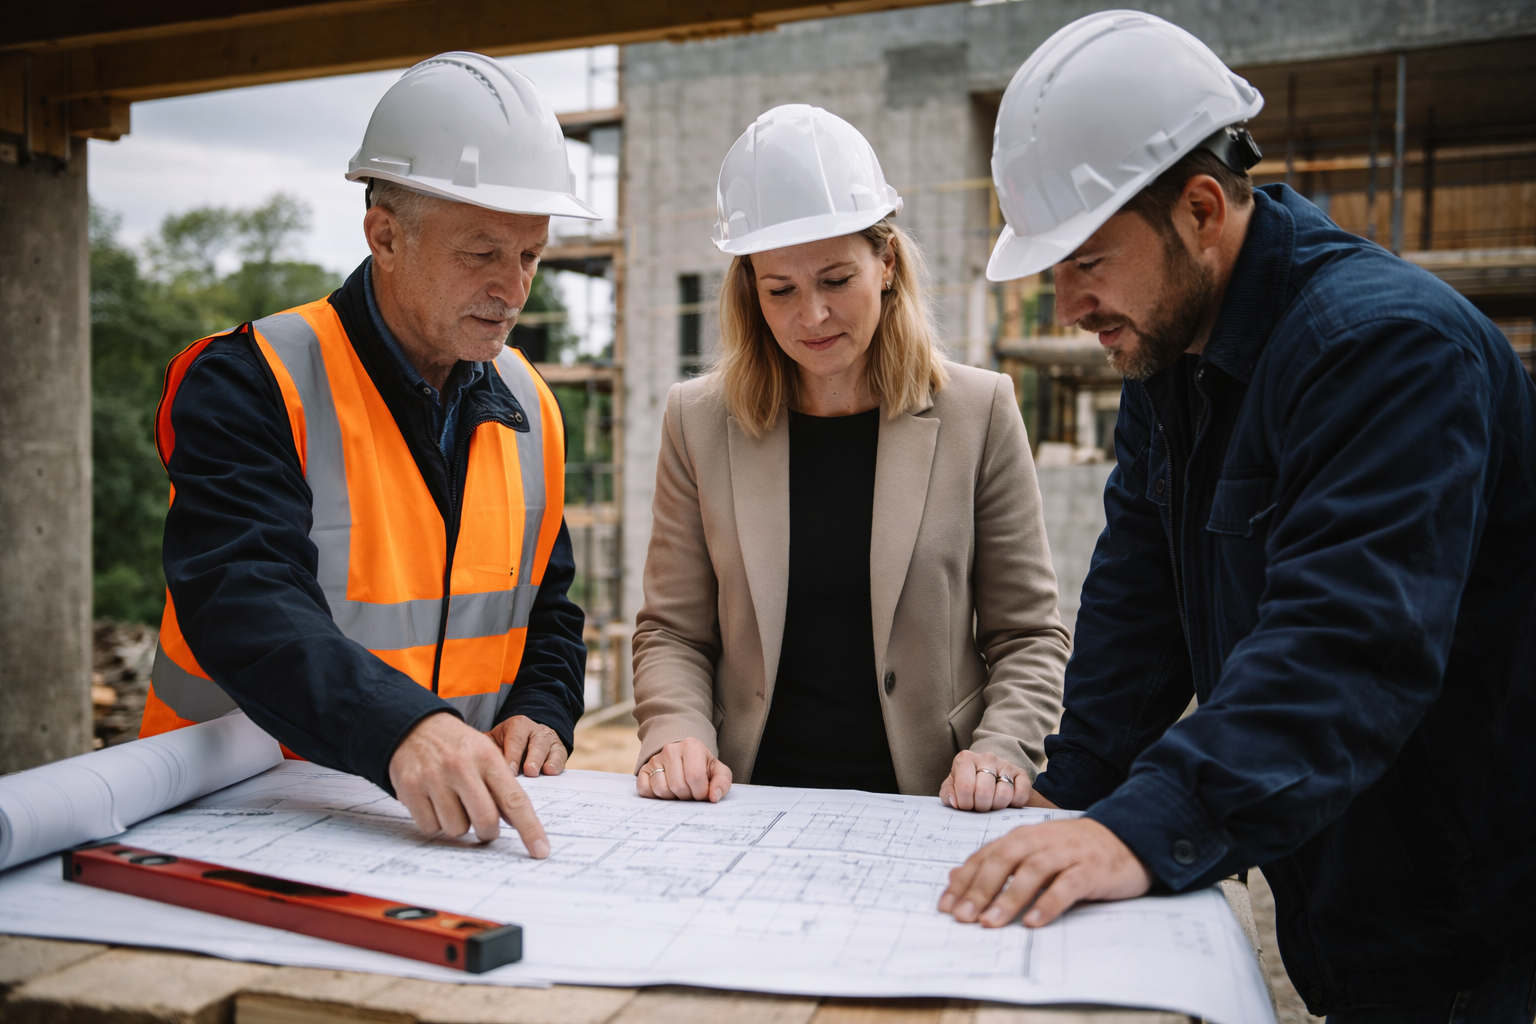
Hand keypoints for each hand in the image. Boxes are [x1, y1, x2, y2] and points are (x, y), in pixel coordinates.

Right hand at [388, 712, 549, 857]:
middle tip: (484, 826)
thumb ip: (501, 786)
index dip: (530, 828)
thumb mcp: (485, 753)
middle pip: (485, 821)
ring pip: (456, 829)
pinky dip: (435, 823)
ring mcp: (433, 778)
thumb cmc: (457, 746)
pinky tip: (433, 802)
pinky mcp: (410, 790)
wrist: (414, 727)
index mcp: (487, 757)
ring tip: (452, 802)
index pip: (514, 800)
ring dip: (458, 824)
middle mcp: (461, 767)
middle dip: (488, 832)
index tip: (541, 850)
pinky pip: (431, 828)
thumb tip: (516, 823)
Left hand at [488, 715, 567, 776]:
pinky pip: (560, 755)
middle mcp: (535, 729)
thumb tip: (487, 768)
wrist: (524, 739)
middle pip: (535, 743)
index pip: (515, 740)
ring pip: (549, 748)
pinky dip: (557, 763)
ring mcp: (549, 739)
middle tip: (528, 771)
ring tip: (544, 772)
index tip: (509, 772)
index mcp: (517, 725)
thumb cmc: (504, 744)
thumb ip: (490, 751)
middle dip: (532, 758)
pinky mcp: (559, 749)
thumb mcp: (493, 742)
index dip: (512, 756)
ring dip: (545, 761)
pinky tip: (552, 771)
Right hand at [636, 737, 731, 801]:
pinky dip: (655, 796)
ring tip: (679, 790)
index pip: (695, 777)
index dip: (700, 792)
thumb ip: (722, 783)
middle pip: (677, 785)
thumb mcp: (718, 771)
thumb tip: (714, 796)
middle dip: (687, 796)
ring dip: (672, 797)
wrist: (684, 758)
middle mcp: (671, 749)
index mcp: (691, 746)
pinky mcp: (644, 770)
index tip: (703, 792)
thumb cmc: (703, 767)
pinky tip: (666, 790)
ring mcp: (655, 759)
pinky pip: (645, 790)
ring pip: (661, 789)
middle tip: (691, 792)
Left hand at [938, 818, 1150, 927]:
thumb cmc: (1074, 850)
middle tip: (962, 916)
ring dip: (1009, 898)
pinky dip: (1049, 903)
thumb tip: (954, 876)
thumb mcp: (1032, 851)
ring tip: (990, 923)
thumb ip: (996, 861)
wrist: (1128, 838)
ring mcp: (1067, 853)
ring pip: (1032, 872)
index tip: (946, 906)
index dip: (964, 880)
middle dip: (979, 889)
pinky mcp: (1090, 869)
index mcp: (1023, 837)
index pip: (986, 856)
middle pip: (1004, 861)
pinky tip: (1033, 922)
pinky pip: (1067, 886)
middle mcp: (1041, 841)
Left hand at [940, 750, 1033, 811]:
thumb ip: (947, 794)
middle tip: (979, 806)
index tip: (966, 805)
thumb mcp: (952, 787)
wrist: (989, 778)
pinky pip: (1021, 794)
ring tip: (992, 803)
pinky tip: (1007, 801)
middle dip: (981, 807)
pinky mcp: (1021, 773)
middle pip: (984, 792)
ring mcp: (1005, 764)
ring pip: (1003, 794)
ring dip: (997, 806)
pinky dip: (1014, 804)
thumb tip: (954, 801)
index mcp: (965, 759)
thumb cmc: (967, 784)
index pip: (965, 787)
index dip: (965, 803)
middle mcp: (986, 757)